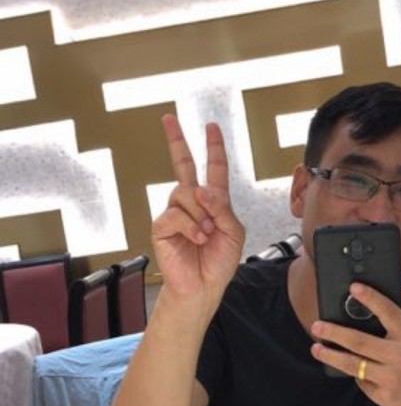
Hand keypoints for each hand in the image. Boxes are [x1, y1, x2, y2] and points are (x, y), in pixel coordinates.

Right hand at [152, 114, 244, 301]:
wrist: (204, 286)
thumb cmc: (219, 262)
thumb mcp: (234, 233)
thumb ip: (223, 208)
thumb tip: (201, 189)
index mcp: (213, 202)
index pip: (213, 169)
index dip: (214, 148)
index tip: (211, 127)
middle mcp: (192, 203)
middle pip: (183, 165)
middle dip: (177, 141)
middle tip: (169, 118)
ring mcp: (176, 213)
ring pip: (185, 193)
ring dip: (201, 214)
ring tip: (206, 234)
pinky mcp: (162, 226)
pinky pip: (176, 214)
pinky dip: (191, 227)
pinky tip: (197, 239)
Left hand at [310, 284, 400, 405]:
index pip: (389, 313)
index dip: (370, 298)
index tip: (354, 288)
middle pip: (359, 342)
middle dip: (334, 333)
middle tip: (317, 326)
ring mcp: (391, 379)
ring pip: (353, 365)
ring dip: (331, 356)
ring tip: (316, 348)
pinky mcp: (384, 397)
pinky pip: (362, 381)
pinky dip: (356, 374)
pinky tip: (352, 368)